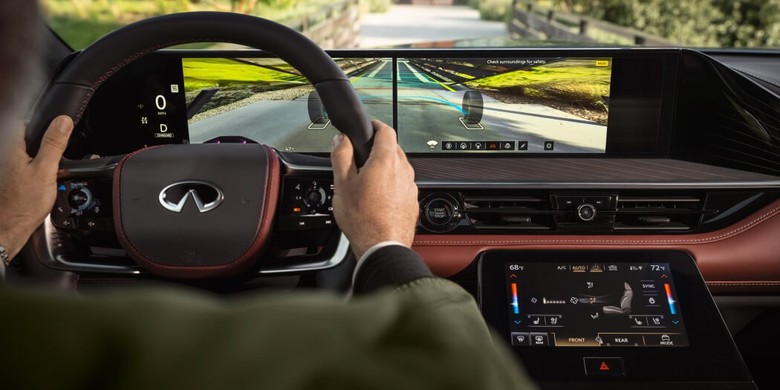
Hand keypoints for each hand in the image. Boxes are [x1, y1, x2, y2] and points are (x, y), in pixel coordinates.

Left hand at [0, 115, 73, 259]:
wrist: (10, 227)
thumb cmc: (23, 203)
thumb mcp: (46, 170)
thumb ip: (54, 144)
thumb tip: (63, 121)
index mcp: (10, 146)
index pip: (25, 122)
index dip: (44, 124)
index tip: (56, 131)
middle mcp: (5, 154)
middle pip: (27, 138)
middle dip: (44, 145)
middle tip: (54, 160)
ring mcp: (6, 166)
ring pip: (26, 153)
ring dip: (39, 159)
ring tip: (47, 174)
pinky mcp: (9, 177)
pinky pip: (24, 166)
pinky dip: (33, 170)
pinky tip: (39, 183)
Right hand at [330, 120, 417, 259]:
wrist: (382, 246)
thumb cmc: (363, 219)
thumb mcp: (342, 183)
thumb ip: (341, 155)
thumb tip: (340, 139)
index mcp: (386, 160)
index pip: (386, 130)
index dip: (375, 125)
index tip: (368, 126)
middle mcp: (403, 170)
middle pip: (393, 148)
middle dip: (378, 148)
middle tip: (361, 156)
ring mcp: (410, 186)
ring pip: (398, 168)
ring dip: (385, 168)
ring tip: (367, 180)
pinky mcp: (412, 201)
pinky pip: (402, 185)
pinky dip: (391, 185)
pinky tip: (378, 197)